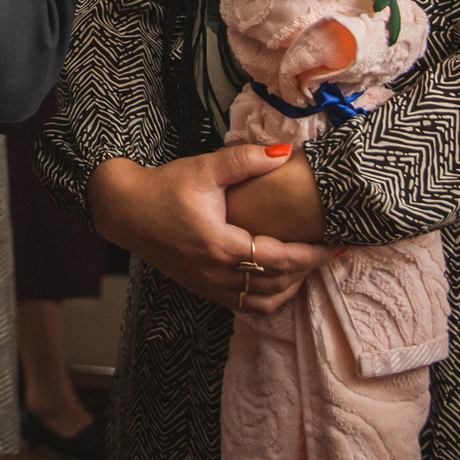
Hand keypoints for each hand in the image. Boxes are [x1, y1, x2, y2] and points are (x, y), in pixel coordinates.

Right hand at [86, 146, 335, 315]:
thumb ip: (245, 160)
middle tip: (327, 253)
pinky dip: (267, 297)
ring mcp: (208, 285)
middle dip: (306, 271)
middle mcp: (216, 273)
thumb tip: (284, 153)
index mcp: (219, 245)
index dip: (311, 255)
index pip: (279, 259)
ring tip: (305, 267)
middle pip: (276, 284)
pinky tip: (276, 279)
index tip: (334, 245)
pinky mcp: (202, 288)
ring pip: (262, 302)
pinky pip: (244, 305)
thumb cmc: (164, 187)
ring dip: (289, 288)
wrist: (125, 209)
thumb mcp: (204, 168)